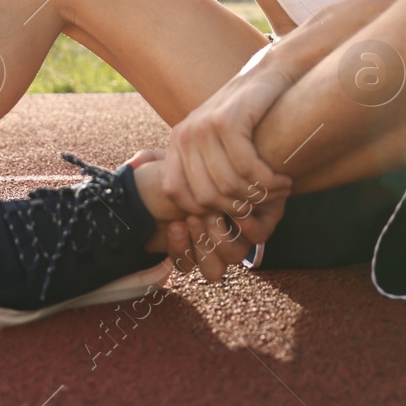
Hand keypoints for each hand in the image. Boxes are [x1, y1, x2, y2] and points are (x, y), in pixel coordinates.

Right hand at [129, 149, 287, 282]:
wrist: (235, 136)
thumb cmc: (198, 151)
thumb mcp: (172, 157)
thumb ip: (150, 160)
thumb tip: (136, 161)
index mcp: (198, 233)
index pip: (188, 262)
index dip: (181, 251)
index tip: (175, 225)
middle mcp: (222, 236)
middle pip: (213, 270)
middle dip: (199, 247)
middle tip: (193, 221)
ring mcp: (245, 229)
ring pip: (234, 257)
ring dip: (219, 240)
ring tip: (210, 216)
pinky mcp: (269, 215)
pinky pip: (258, 237)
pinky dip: (247, 229)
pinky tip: (238, 213)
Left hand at [156, 67, 293, 238]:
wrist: (271, 74)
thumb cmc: (250, 117)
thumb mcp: (218, 144)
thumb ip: (206, 173)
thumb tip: (203, 221)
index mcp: (177, 143)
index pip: (177, 195)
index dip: (208, 211)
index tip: (237, 207)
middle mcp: (184, 134)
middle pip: (206, 196)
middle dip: (240, 207)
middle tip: (266, 203)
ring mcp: (204, 126)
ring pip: (228, 185)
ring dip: (259, 196)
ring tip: (280, 190)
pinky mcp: (229, 120)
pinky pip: (246, 168)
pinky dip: (268, 182)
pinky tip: (282, 180)